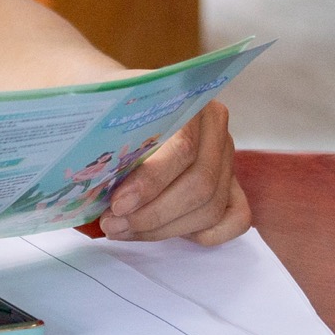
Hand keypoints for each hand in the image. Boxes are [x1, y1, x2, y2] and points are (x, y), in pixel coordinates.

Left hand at [99, 102, 250, 244]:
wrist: (112, 106)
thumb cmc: (104, 110)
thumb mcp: (99, 114)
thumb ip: (106, 141)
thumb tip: (100, 183)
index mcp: (191, 99)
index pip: (183, 148)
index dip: (151, 183)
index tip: (117, 204)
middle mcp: (215, 129)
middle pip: (201, 184)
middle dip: (154, 214)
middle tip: (113, 224)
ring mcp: (225, 158)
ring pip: (211, 207)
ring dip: (165, 228)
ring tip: (123, 229)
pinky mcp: (229, 183)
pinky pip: (235, 218)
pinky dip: (203, 235)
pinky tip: (164, 231)